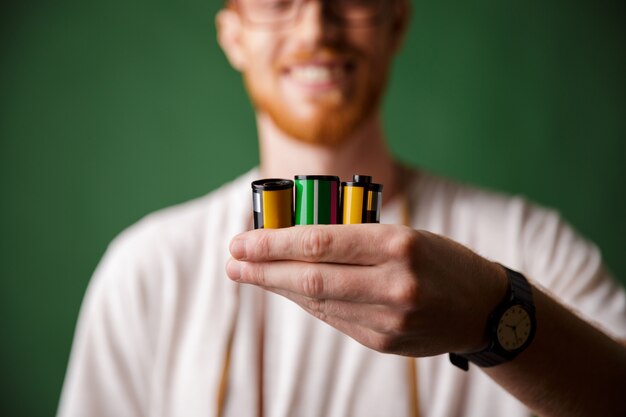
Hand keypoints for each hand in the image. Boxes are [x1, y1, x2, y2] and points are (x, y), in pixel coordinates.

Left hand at [226, 224, 506, 356]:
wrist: (483, 308)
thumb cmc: (439, 259)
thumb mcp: (403, 234)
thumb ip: (353, 241)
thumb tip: (291, 244)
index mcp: (398, 245)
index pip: (320, 242)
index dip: (273, 242)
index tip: (241, 240)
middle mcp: (394, 284)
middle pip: (310, 276)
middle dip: (263, 268)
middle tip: (232, 260)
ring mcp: (389, 319)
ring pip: (317, 301)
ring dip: (277, 287)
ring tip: (248, 274)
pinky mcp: (384, 342)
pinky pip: (333, 318)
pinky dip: (306, 302)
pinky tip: (286, 290)